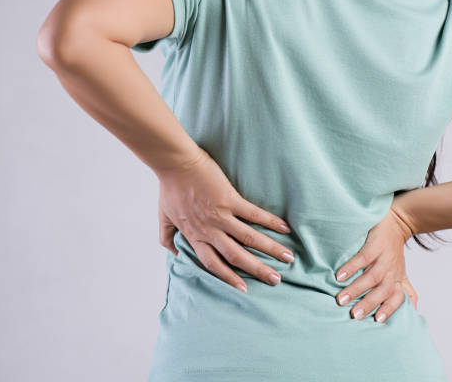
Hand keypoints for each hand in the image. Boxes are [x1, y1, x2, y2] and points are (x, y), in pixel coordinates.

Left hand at [156, 147, 294, 292]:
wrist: (175, 163)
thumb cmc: (169, 188)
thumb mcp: (163, 218)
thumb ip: (168, 238)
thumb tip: (175, 255)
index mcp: (195, 236)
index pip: (213, 264)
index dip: (229, 278)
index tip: (244, 289)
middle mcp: (210, 230)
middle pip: (236, 257)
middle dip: (257, 270)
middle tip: (275, 280)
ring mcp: (221, 215)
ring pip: (249, 238)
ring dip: (270, 249)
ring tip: (288, 258)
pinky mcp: (229, 199)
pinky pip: (253, 214)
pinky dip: (270, 222)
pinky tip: (284, 228)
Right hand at [334, 202, 417, 322]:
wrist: (398, 221)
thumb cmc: (393, 249)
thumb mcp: (401, 271)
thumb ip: (405, 290)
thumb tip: (414, 310)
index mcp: (397, 278)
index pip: (398, 297)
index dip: (390, 309)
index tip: (377, 321)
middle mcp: (392, 270)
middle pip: (383, 291)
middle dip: (369, 303)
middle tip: (354, 315)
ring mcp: (384, 257)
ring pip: (372, 277)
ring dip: (357, 289)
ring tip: (342, 299)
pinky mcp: (375, 245)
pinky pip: (363, 259)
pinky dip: (351, 268)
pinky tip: (339, 276)